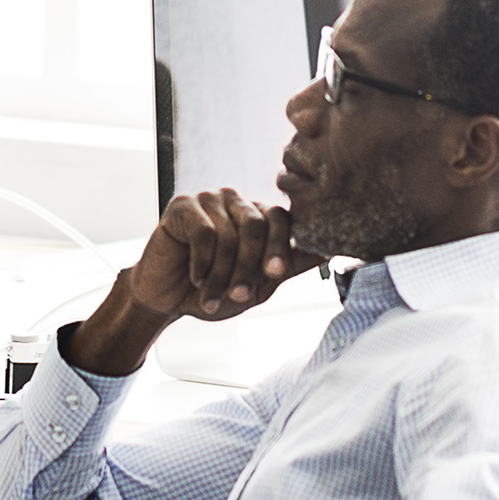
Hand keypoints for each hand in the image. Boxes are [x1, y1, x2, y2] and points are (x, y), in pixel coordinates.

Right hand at [59, 188, 309, 376]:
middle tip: (241, 294)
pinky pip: (203, 232)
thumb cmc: (215, 290)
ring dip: (222, 273)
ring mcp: (209, 200)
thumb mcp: (258, 284)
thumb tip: (331, 252)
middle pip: (256, 226)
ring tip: (213, 297)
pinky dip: (202, 262)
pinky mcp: (183, 206)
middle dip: (249, 266)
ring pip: (229, 234)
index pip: (282, 219)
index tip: (276, 273)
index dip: (280, 246)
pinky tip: (196, 278)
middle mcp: (237, 203)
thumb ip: (288, 265)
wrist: (167, 299)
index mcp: (259, 217)